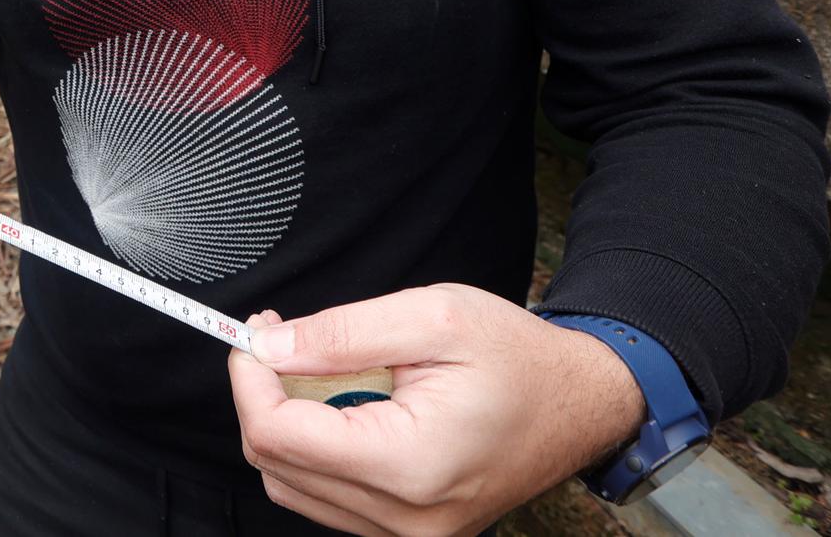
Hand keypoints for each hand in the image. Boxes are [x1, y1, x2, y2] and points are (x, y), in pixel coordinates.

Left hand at [229, 285, 645, 535]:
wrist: (580, 403)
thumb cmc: (517, 358)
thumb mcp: (432, 316)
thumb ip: (340, 334)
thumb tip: (269, 346)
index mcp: (411, 465)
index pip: (279, 436)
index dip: (250, 380)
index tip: (255, 335)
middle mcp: (407, 519)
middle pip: (277, 465)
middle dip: (263, 396)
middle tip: (280, 339)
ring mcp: (409, 534)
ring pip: (294, 486)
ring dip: (287, 423)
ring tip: (318, 369)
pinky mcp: (409, 531)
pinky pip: (327, 497)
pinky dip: (316, 449)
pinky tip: (342, 405)